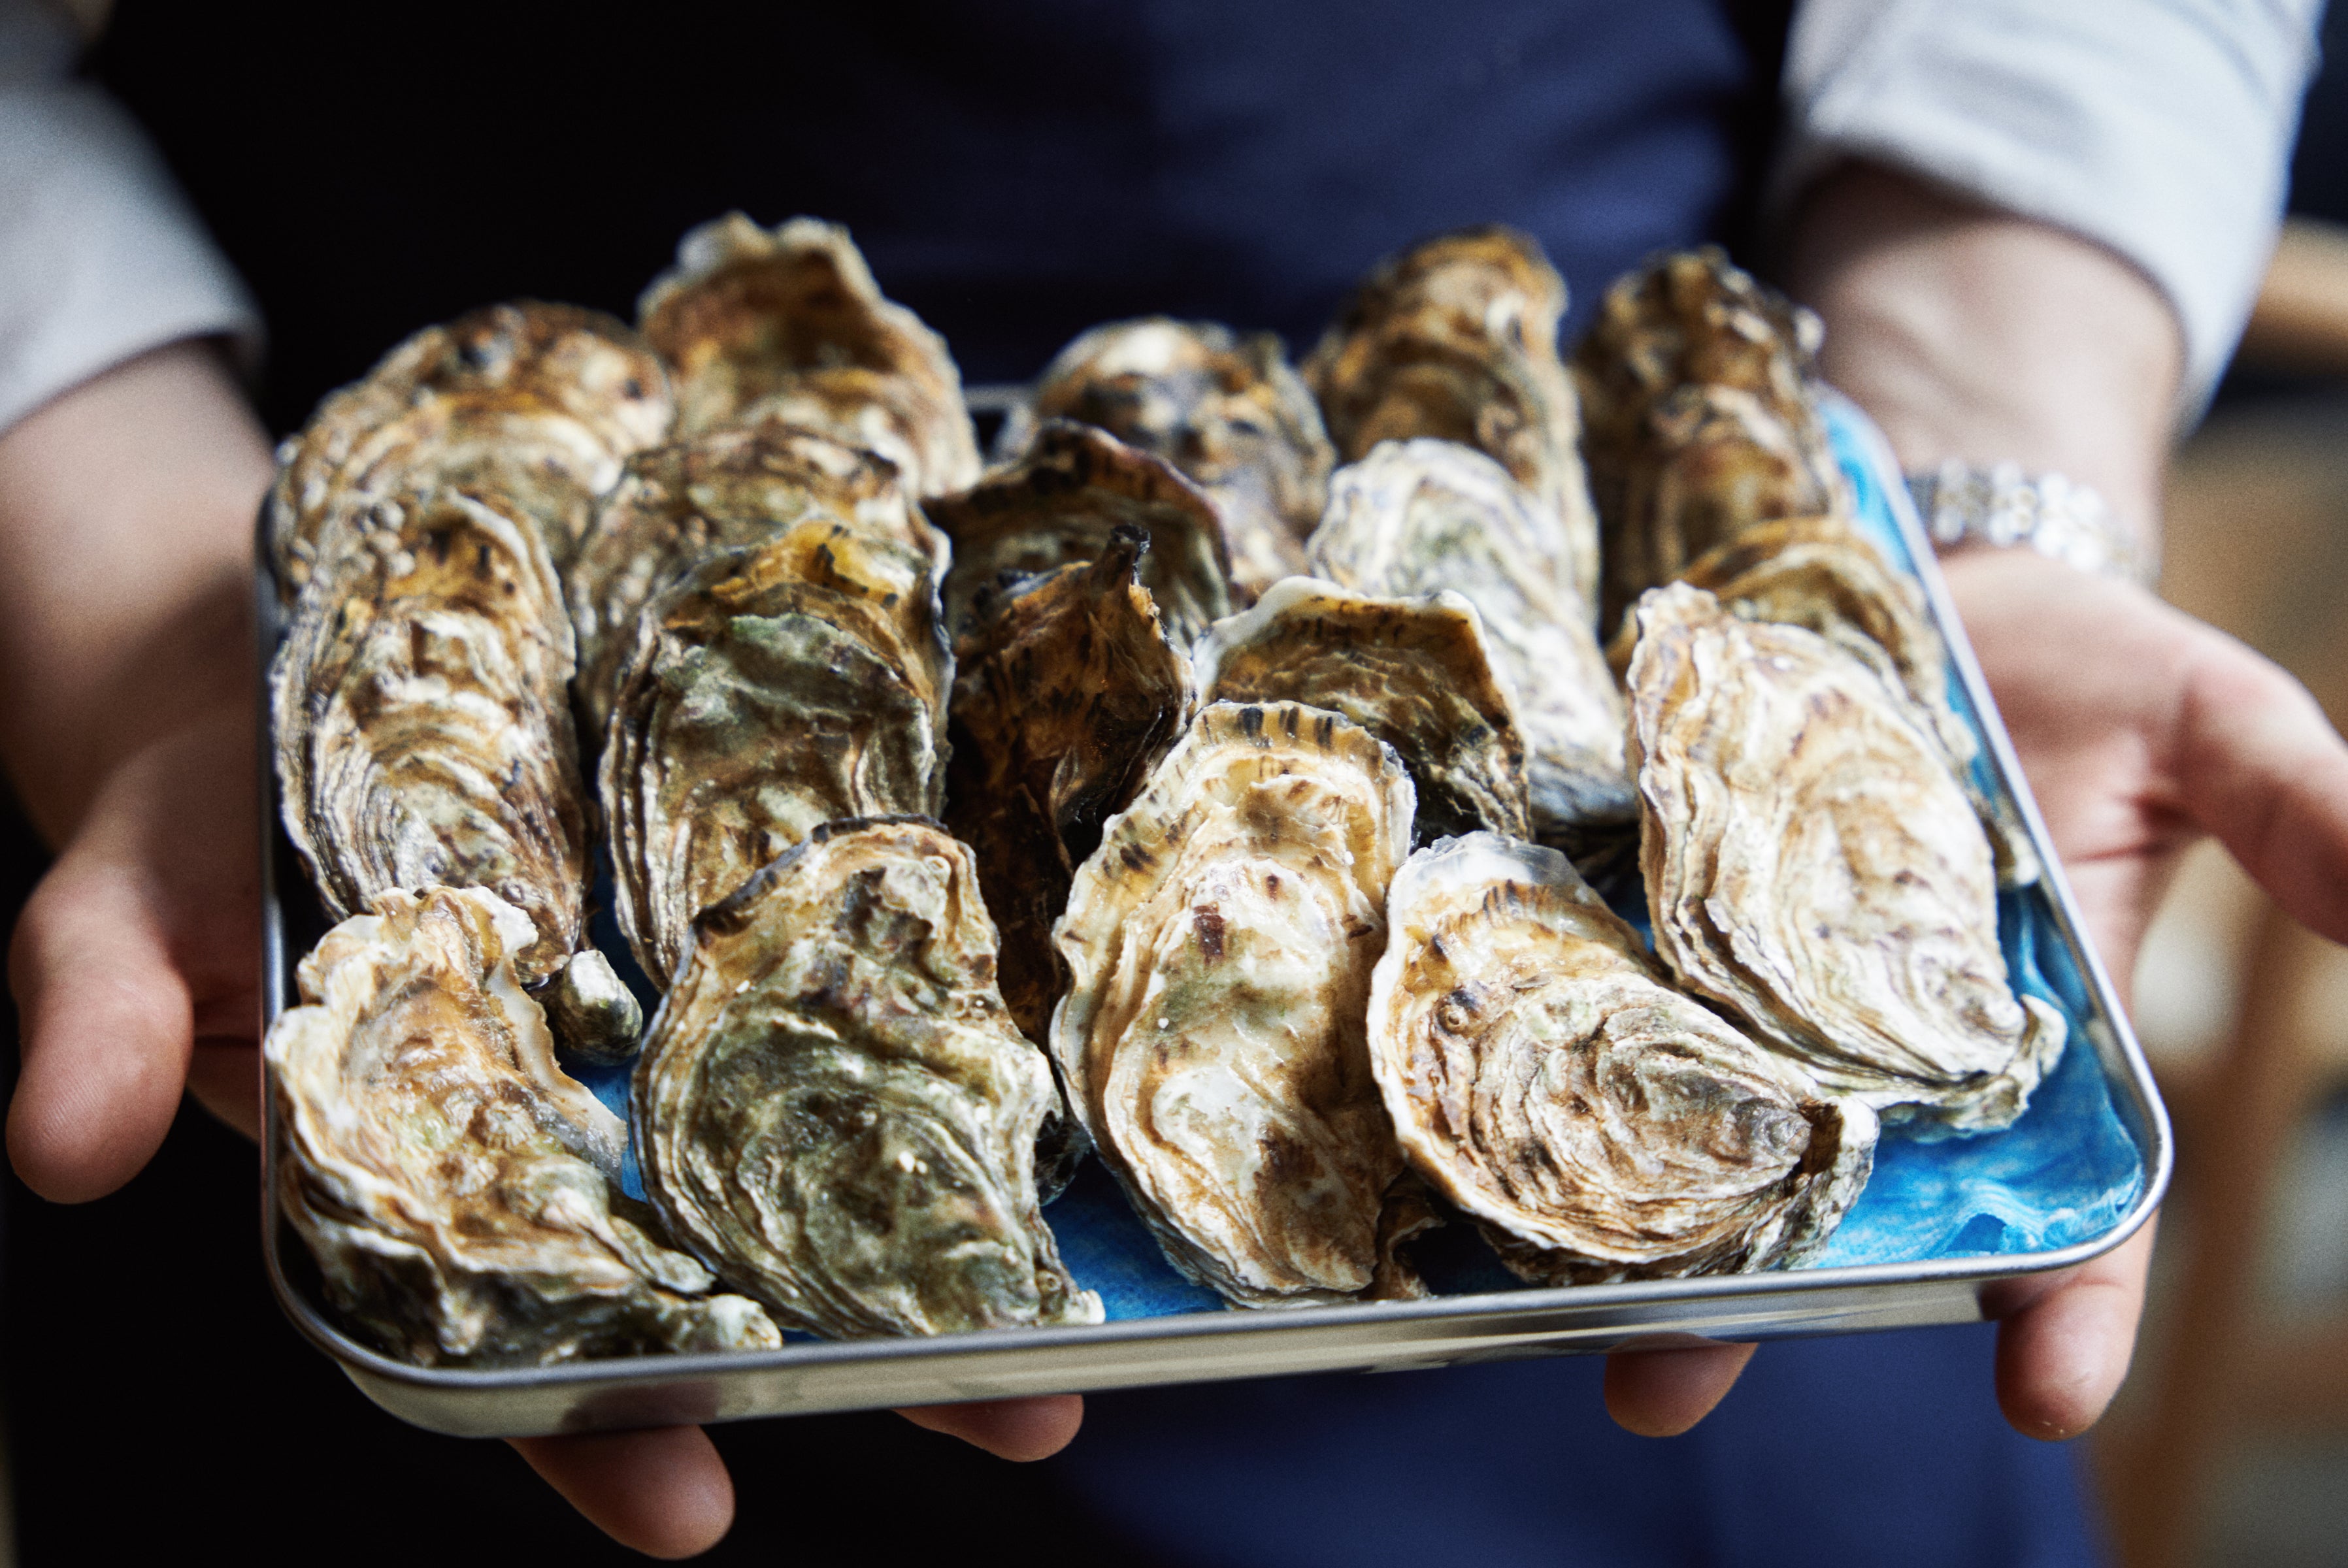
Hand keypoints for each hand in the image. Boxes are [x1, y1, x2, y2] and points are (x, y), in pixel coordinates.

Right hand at [0, 344, 1085, 1558]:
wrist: (276, 654)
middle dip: (863, 1350)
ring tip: (1083, 1304)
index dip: (596, 1436)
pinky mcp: (727, 905)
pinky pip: (831, 987)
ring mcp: (661, 1019)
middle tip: (1014, 1414)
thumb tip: (62, 1146)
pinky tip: (1037, 1075)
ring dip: (942, 1221)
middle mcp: (571, 1120)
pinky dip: (930, 1035)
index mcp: (429, 1174)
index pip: (520, 1342)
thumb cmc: (192, 813)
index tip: (690, 1512)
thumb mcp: (115, 910)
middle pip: (727, 1268)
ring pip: (808, 1147)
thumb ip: (101, 1024)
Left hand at [1606, 546, 2347, 1438]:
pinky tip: (1481, 1128)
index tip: (2045, 1391)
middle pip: (1832, 1211)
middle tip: (1666, 1387)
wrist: (1922, 579)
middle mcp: (1879, 1048)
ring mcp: (1753, 990)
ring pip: (1695, 1138)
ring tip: (1558, 1320)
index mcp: (2028, 1046)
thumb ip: (2303, 810)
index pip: (2065, 1215)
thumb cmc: (2079, 666)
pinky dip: (1553, 1068)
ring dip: (1627, 1233)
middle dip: (1764, 1307)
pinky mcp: (1655, 919)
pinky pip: (1603, 1009)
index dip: (2068, 1310)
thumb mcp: (2204, 719)